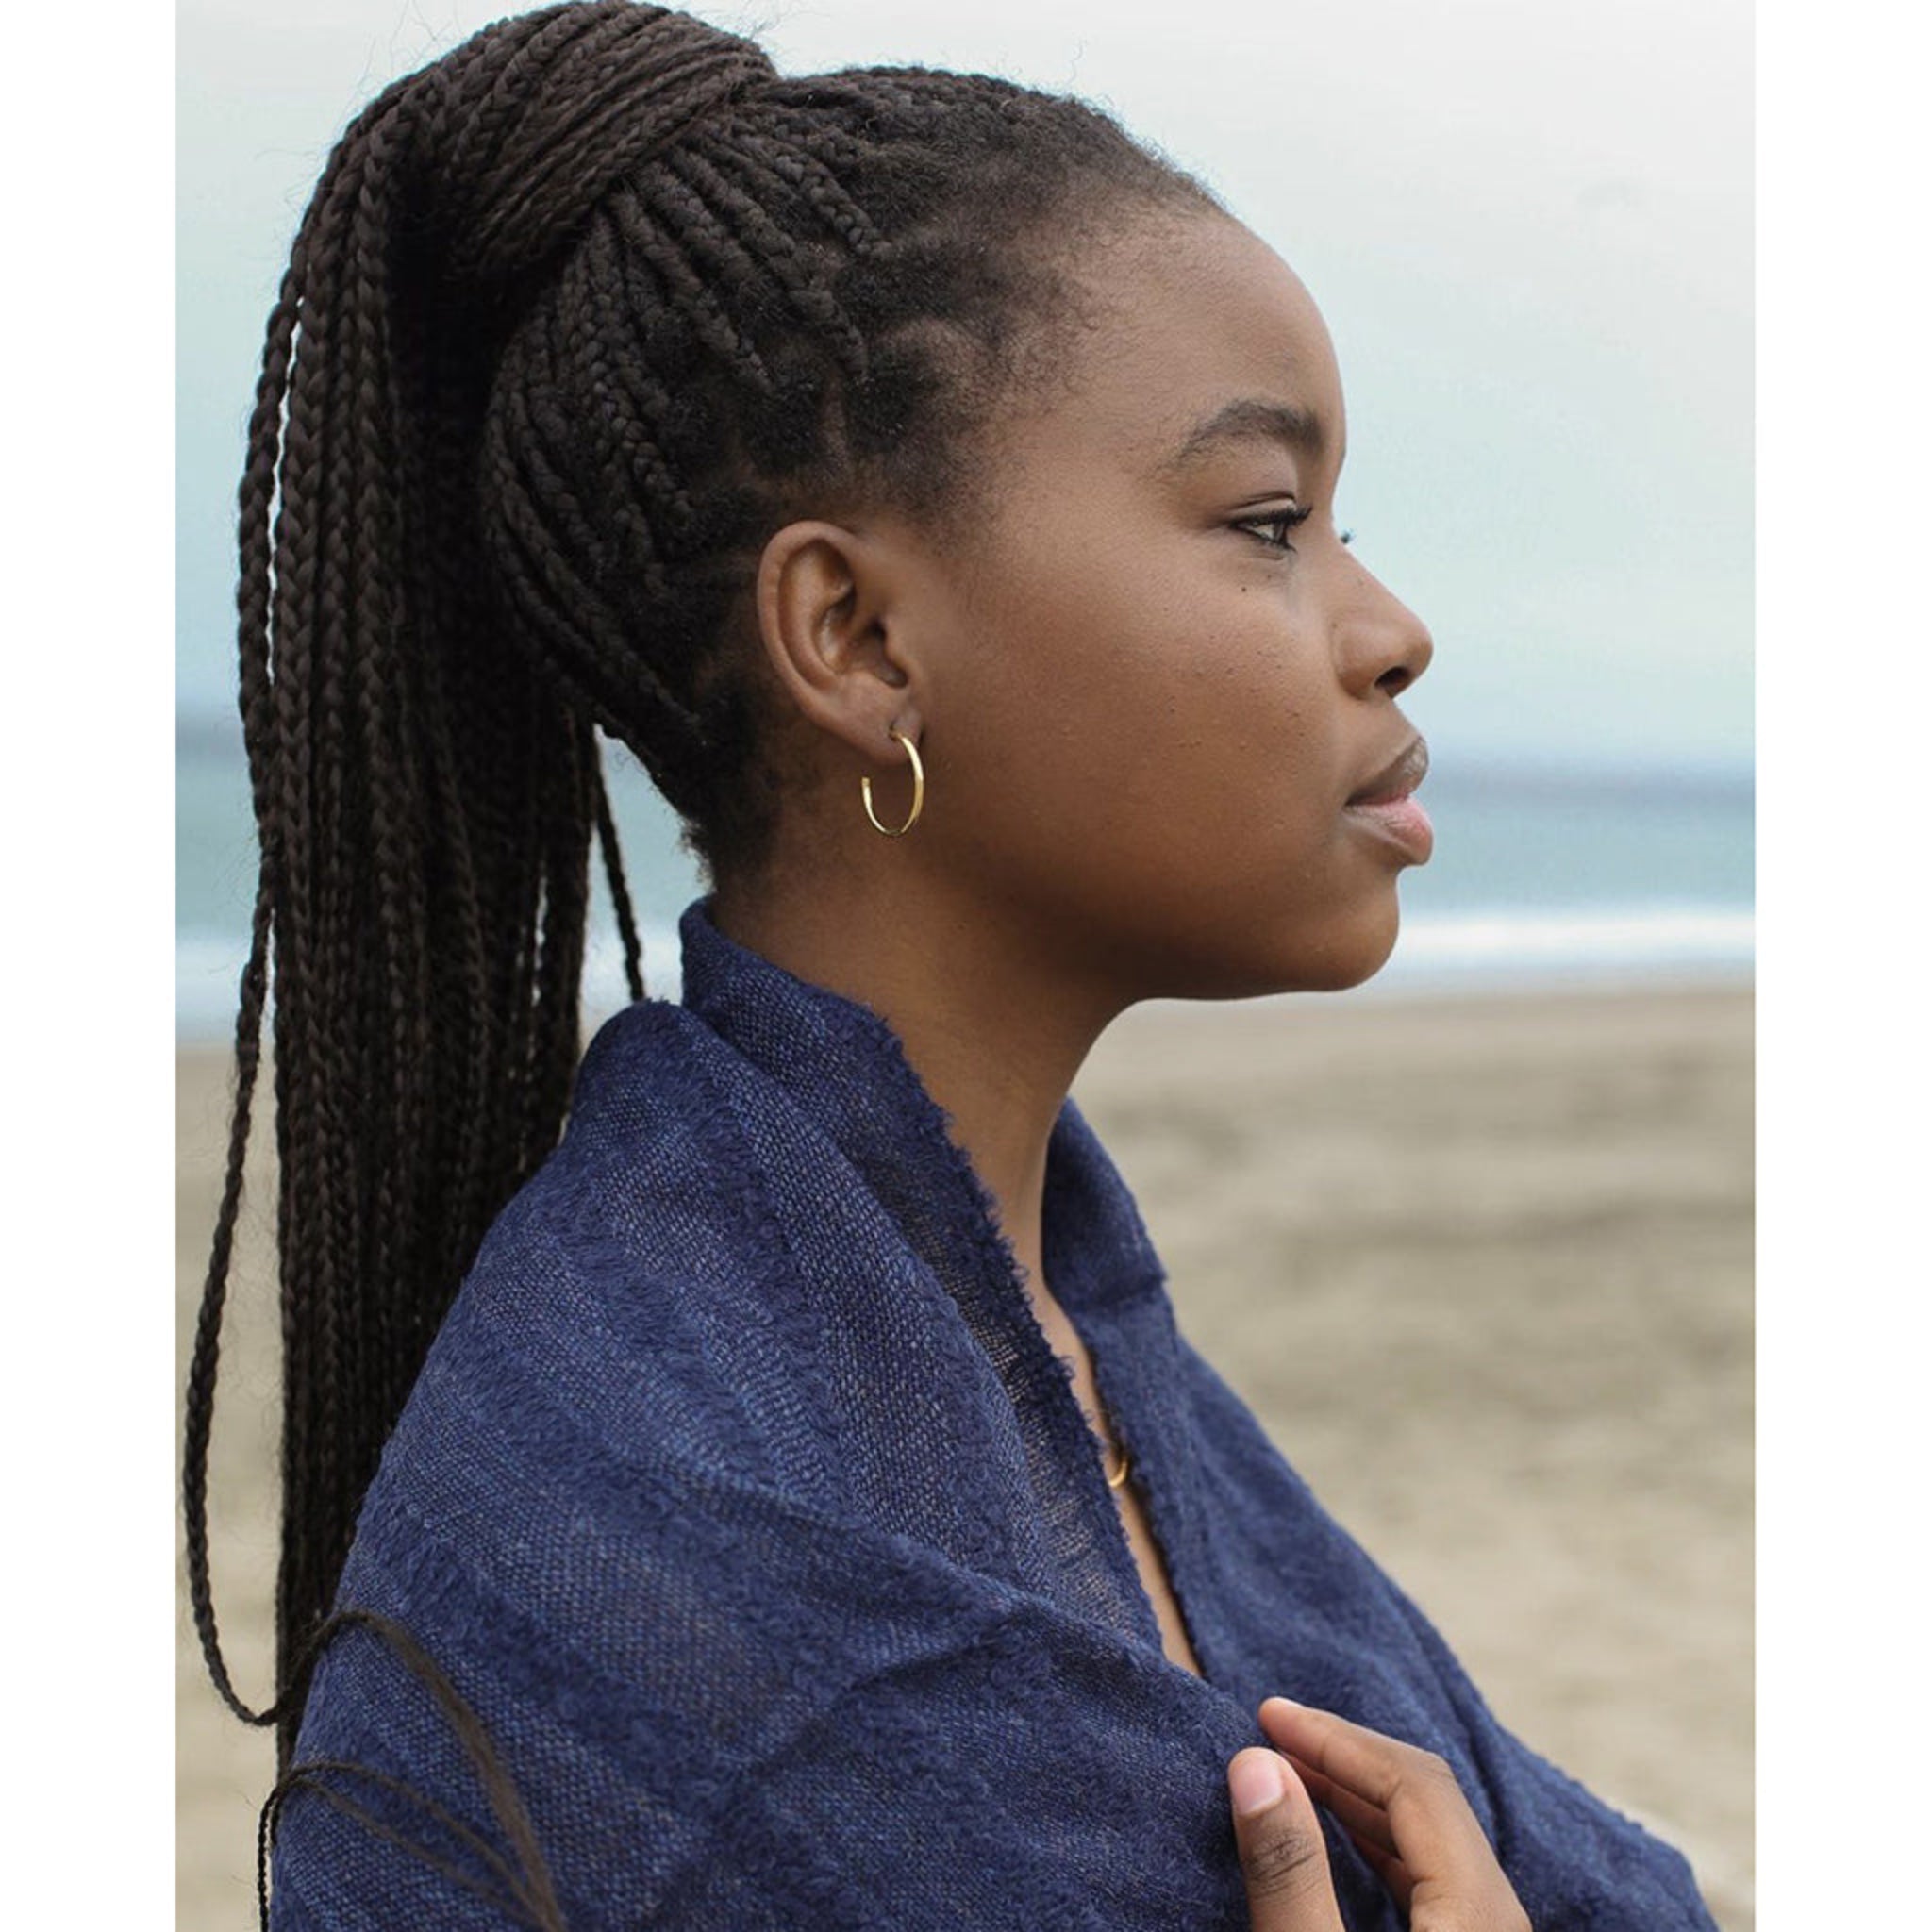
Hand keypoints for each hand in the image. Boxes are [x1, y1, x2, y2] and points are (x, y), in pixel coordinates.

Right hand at [1228, 1696, 1530, 1930]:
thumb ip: (1292, 1874)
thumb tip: (1255, 1764)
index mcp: (1478, 1907)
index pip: (1414, 1780)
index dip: (1335, 1738)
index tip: (1267, 1715)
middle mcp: (1498, 1914)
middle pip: (1428, 1799)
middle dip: (1345, 1757)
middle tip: (1272, 1735)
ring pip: (1431, 1838)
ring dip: (1357, 1797)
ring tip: (1291, 1778)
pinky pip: (1432, 1874)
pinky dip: (1376, 1841)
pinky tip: (1340, 1843)